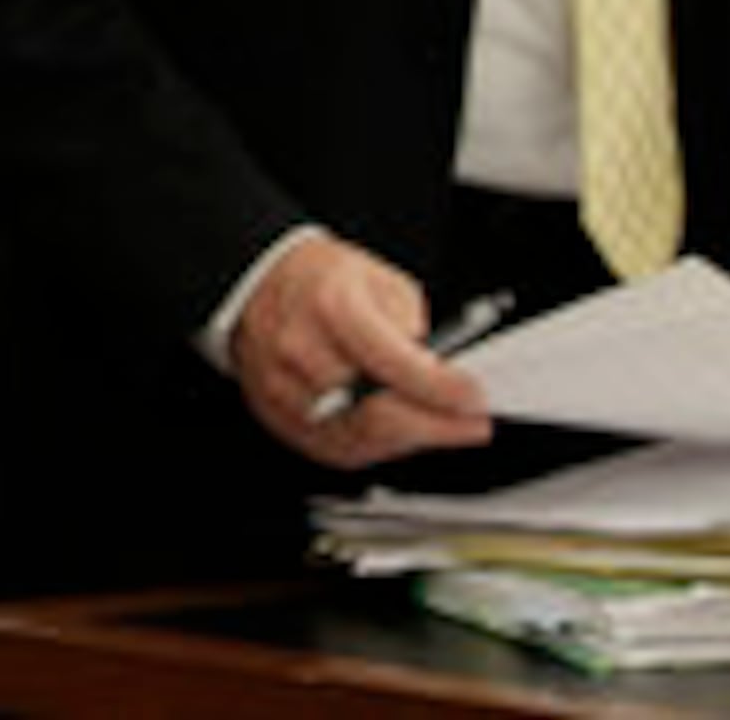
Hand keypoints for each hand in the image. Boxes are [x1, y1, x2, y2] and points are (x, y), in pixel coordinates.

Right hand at [232, 231, 492, 467]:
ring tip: (438, 426)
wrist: (254, 286)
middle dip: (436, 425)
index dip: (443, 389)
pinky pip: (336, 448)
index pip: (396, 363)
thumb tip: (442, 371)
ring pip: (361, 438)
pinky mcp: (278, 416)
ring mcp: (285, 388)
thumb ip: (412, 325)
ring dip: (409, 438)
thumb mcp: (378, 281)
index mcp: (331, 307)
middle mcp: (301, 350)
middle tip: (472, 425)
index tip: (474, 399)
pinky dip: (376, 446)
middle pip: (379, 410)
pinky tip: (398, 432)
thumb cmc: (318, 281)